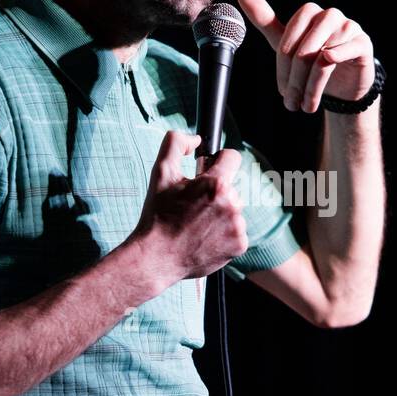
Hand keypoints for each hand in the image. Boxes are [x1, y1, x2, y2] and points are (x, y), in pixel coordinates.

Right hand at [129, 131, 248, 285]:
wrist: (156, 257)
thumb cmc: (157, 215)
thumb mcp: (161, 173)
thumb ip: (175, 143)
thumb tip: (196, 139)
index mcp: (216, 184)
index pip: (233, 157)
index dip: (219, 160)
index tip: (209, 168)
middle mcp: (232, 204)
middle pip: (232, 187)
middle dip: (216, 192)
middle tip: (194, 205)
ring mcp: (238, 226)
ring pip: (234, 210)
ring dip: (220, 213)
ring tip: (197, 224)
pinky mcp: (239, 245)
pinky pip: (237, 231)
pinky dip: (224, 233)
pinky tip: (204, 237)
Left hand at [237, 0, 375, 112]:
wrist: (345, 83)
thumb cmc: (315, 60)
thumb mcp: (287, 44)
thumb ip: (266, 20)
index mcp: (309, 13)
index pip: (288, 42)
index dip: (282, 70)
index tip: (282, 92)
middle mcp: (330, 16)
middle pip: (304, 50)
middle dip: (295, 81)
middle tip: (291, 104)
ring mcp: (349, 27)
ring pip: (322, 56)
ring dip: (312, 85)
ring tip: (308, 106)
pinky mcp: (363, 42)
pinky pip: (346, 50)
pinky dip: (336, 61)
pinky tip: (328, 74)